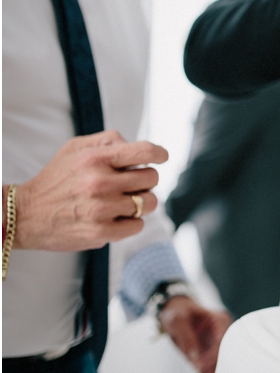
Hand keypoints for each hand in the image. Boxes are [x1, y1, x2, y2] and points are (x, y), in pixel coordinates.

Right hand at [11, 130, 167, 250]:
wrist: (26, 214)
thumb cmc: (58, 178)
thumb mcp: (76, 148)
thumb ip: (109, 141)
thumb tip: (138, 148)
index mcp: (96, 159)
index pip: (145, 152)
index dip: (159, 154)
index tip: (160, 158)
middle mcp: (100, 182)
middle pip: (152, 178)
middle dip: (145, 180)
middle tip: (130, 184)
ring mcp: (102, 209)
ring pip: (149, 203)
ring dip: (141, 202)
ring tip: (124, 201)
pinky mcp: (101, 232)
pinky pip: (138, 225)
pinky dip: (131, 222)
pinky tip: (115, 217)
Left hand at [158, 296, 231, 372]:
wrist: (174, 311)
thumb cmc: (177, 311)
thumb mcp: (178, 320)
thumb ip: (188, 338)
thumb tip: (196, 360)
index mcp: (220, 321)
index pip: (222, 343)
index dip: (212, 357)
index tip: (197, 367)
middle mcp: (222, 334)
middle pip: (223, 358)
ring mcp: (216, 346)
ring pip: (217, 368)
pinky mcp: (209, 355)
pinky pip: (209, 370)